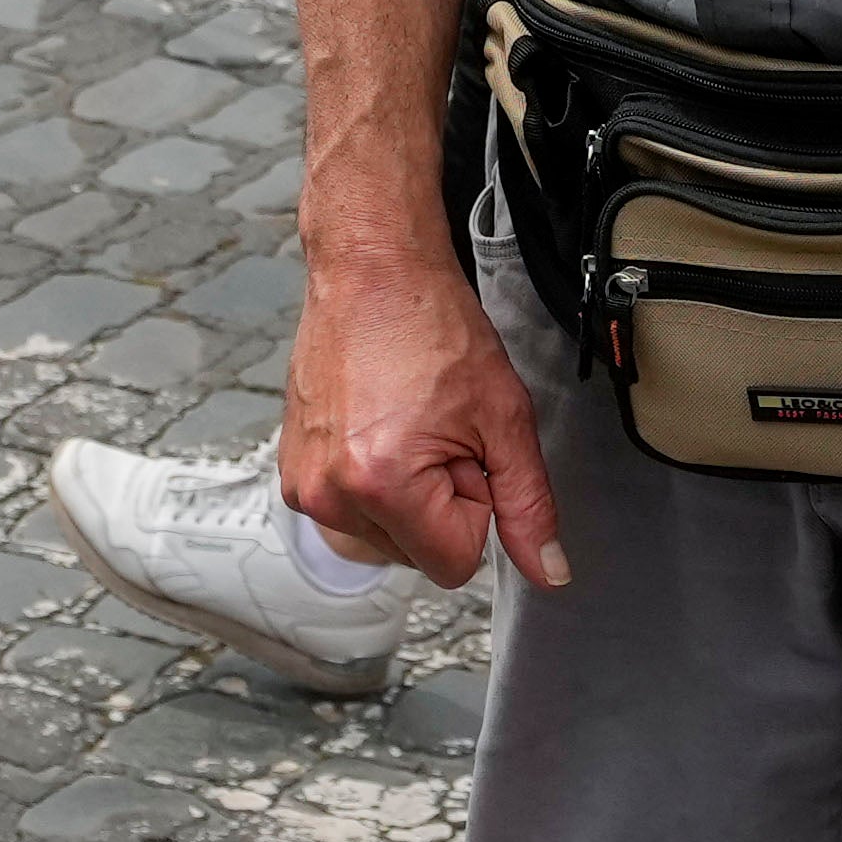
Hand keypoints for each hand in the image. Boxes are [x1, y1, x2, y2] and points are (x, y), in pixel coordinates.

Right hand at [279, 231, 570, 594]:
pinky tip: (380, 421)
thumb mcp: (504, 415)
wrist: (373, 270)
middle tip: (439, 428)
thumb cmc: (433, 325)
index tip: (468, 450)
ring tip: (410, 420)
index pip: (454, 563)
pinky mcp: (292, 472)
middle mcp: (329, 494)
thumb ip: (529, 503)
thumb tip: (549, 572)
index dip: (477, 508)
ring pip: (386, 533)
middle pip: (416, 551)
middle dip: (441, 500)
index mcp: (382, 484)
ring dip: (408, 491)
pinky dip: (375, 478)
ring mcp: (303, 484)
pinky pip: (354, 508)